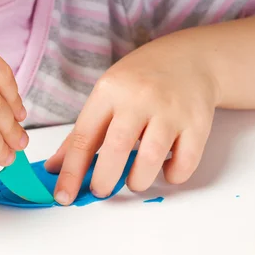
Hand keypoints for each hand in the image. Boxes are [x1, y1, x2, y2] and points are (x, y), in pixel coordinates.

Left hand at [44, 39, 219, 204]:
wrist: (192, 58)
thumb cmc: (141, 81)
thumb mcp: (106, 95)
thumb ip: (82, 133)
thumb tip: (56, 169)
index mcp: (110, 91)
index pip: (83, 137)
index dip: (71, 171)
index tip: (63, 196)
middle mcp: (140, 98)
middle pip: (117, 148)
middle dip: (103, 180)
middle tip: (100, 191)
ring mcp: (171, 109)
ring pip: (151, 158)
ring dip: (138, 181)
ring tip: (134, 181)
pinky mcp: (198, 122)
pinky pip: (184, 162)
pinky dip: (172, 175)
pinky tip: (165, 168)